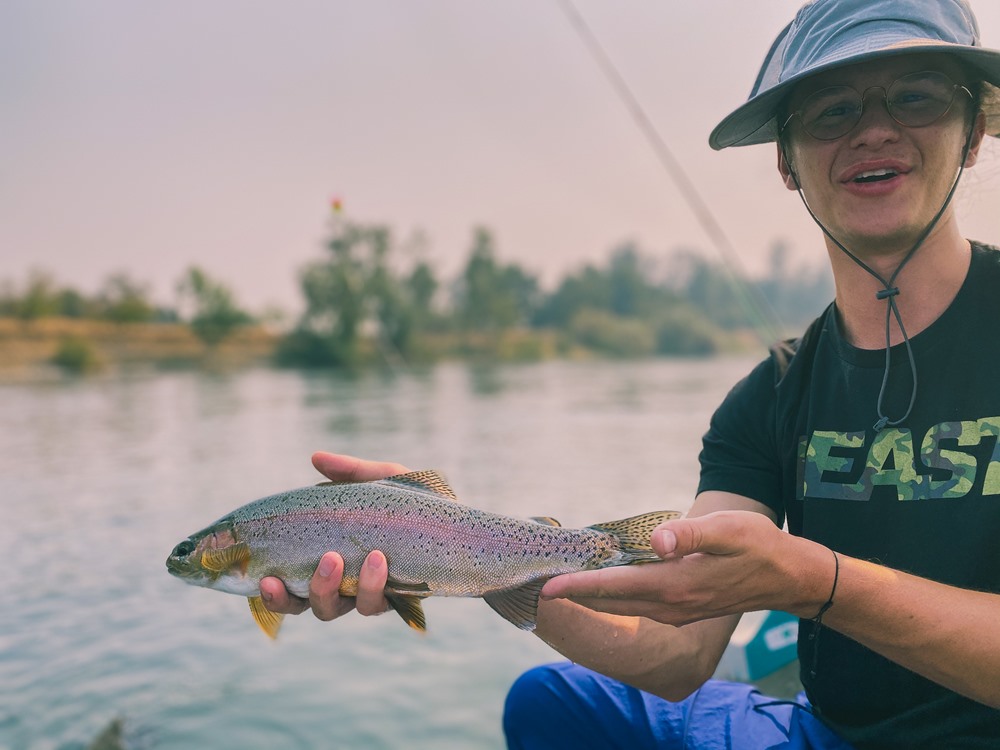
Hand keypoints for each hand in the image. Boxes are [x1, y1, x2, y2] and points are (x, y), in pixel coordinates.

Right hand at [259, 451, 409, 620]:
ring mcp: (368, 595)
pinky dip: (372, 583)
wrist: (458, 524)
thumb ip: (349, 472)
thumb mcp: (380, 481)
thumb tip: (316, 458)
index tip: (264, 578)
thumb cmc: (411, 504)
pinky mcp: (395, 600)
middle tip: (307, 567)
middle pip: (308, 606)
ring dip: (331, 587)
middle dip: (298, 592)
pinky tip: (376, 560)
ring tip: (341, 557)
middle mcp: (343, 586)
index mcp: (328, 561)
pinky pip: (375, 604)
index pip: (290, 586)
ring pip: (336, 609)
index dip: (273, 592)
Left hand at [540, 511, 830, 625]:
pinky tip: (596, 586)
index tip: (546, 587)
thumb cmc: (759, 545)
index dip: (579, 587)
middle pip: (609, 603)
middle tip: (536, 584)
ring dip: (587, 598)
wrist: (788, 576)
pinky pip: (632, 606)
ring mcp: (674, 611)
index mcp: (676, 585)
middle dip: (572, 595)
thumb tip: (659, 541)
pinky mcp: (679, 608)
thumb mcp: (730, 530)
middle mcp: (670, 604)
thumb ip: (691, 534)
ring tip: (556, 585)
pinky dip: (608, 598)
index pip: (616, 588)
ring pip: (619, 607)